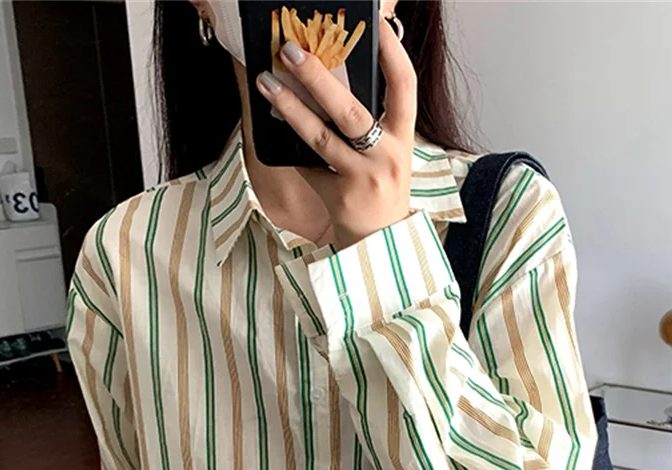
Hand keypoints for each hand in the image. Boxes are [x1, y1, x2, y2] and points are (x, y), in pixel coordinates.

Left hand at [256, 18, 416, 248]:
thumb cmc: (381, 192)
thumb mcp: (389, 154)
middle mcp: (389, 155)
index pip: (405, 85)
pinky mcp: (342, 196)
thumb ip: (373, 123)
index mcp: (404, 137)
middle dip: (317, 76)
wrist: (382, 243)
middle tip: (290, 50)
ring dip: (290, 107)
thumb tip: (332, 80)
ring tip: (266, 82)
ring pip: (322, 135)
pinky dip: (291, 150)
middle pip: (350, 108)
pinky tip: (272, 131)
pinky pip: (309, 166)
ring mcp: (365, 177)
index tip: (374, 24)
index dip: (392, 51)